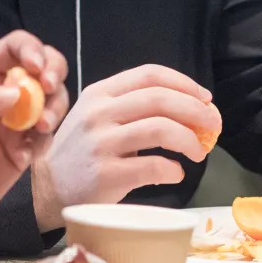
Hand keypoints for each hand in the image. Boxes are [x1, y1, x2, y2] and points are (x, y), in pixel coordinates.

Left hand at [0, 30, 69, 223]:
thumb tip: (15, 94)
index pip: (15, 47)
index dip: (32, 51)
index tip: (36, 70)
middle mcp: (2, 95)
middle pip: (43, 68)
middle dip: (53, 73)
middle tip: (48, 90)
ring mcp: (16, 124)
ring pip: (52, 102)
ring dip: (55, 109)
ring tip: (42, 128)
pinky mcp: (23, 153)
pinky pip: (46, 138)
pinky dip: (44, 143)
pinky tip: (23, 158)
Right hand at [31, 66, 221, 231]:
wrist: (48, 187)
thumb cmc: (82, 150)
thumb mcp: (96, 115)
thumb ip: (132, 106)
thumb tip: (190, 107)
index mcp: (99, 93)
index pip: (149, 75)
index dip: (184, 84)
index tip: (205, 98)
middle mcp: (99, 113)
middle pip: (160, 99)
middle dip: (196, 110)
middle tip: (213, 125)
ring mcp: (101, 144)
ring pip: (160, 129)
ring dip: (190, 140)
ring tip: (199, 152)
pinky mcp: (106, 175)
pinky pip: (154, 167)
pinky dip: (174, 169)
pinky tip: (177, 173)